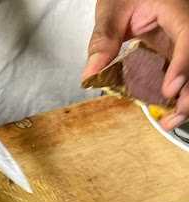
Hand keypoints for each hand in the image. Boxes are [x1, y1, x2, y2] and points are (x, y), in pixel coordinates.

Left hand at [82, 0, 188, 129]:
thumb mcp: (112, 9)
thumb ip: (104, 38)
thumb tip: (91, 72)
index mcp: (177, 8)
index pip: (188, 34)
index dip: (183, 64)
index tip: (170, 89)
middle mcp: (186, 25)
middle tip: (174, 115)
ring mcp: (184, 42)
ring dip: (186, 97)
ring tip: (170, 121)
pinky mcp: (178, 53)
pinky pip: (183, 74)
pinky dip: (178, 93)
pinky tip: (168, 111)